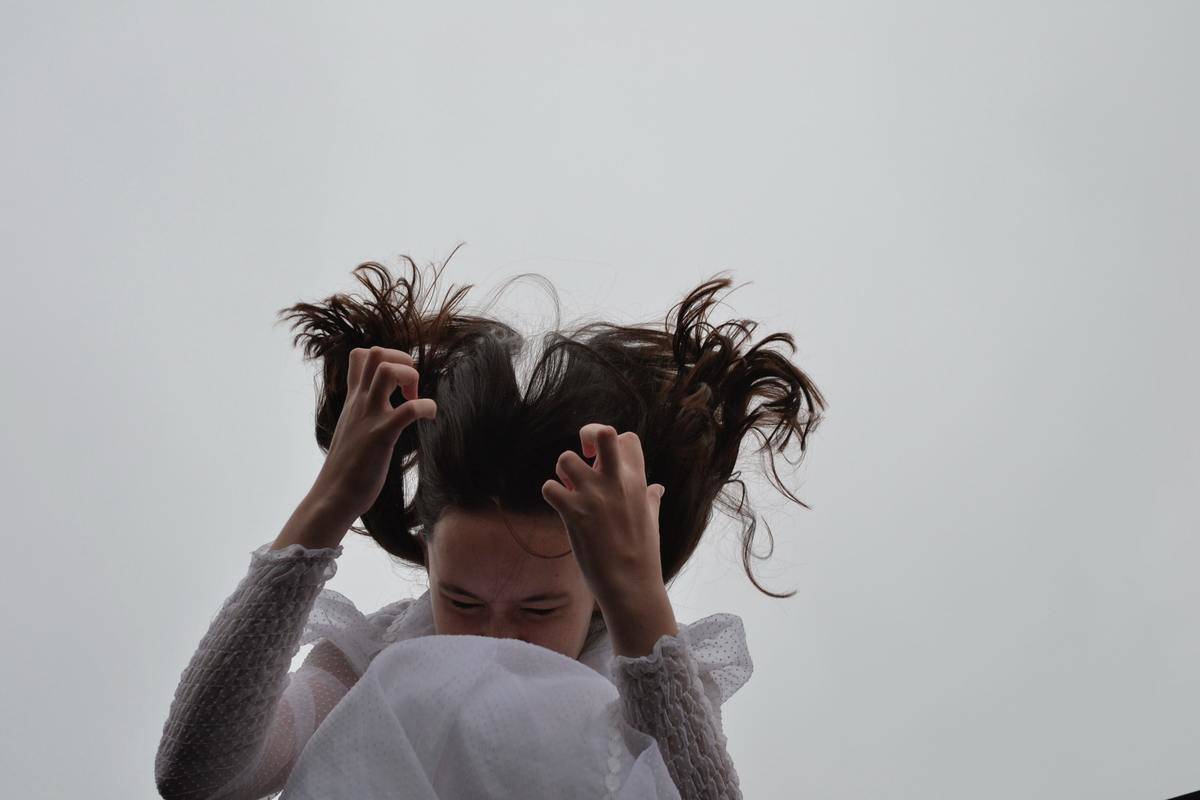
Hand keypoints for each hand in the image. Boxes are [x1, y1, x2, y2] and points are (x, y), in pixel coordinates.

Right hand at [311, 346, 436, 519]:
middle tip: (409, 389)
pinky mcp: (381, 436)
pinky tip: (429, 417)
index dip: (387, 357)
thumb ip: (362, 414)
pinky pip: (408, 409)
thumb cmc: (347, 469)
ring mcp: (368, 417)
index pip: (360, 356)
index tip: (399, 383)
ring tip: (415, 398)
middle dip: (401, 360)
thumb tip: (380, 410)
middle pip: (375, 352)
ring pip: (387, 369)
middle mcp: (359, 403)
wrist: (333, 497)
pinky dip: (426, 407)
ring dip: (410, 376)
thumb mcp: (352, 430)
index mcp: (353, 401)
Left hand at [540, 424, 667, 611]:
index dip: (612, 442)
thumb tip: (658, 488)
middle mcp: (615, 483)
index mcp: (637, 481)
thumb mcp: (652, 519)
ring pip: (564, 458)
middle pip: (602, 433)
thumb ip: (651, 499)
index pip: (626, 438)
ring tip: (569, 489)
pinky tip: (561, 507)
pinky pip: (549, 487)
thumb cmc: (643, 554)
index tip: (605, 460)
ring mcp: (594, 496)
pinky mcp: (574, 513)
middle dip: (588, 435)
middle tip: (584, 456)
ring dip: (563, 471)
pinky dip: (551, 494)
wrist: (631, 585)